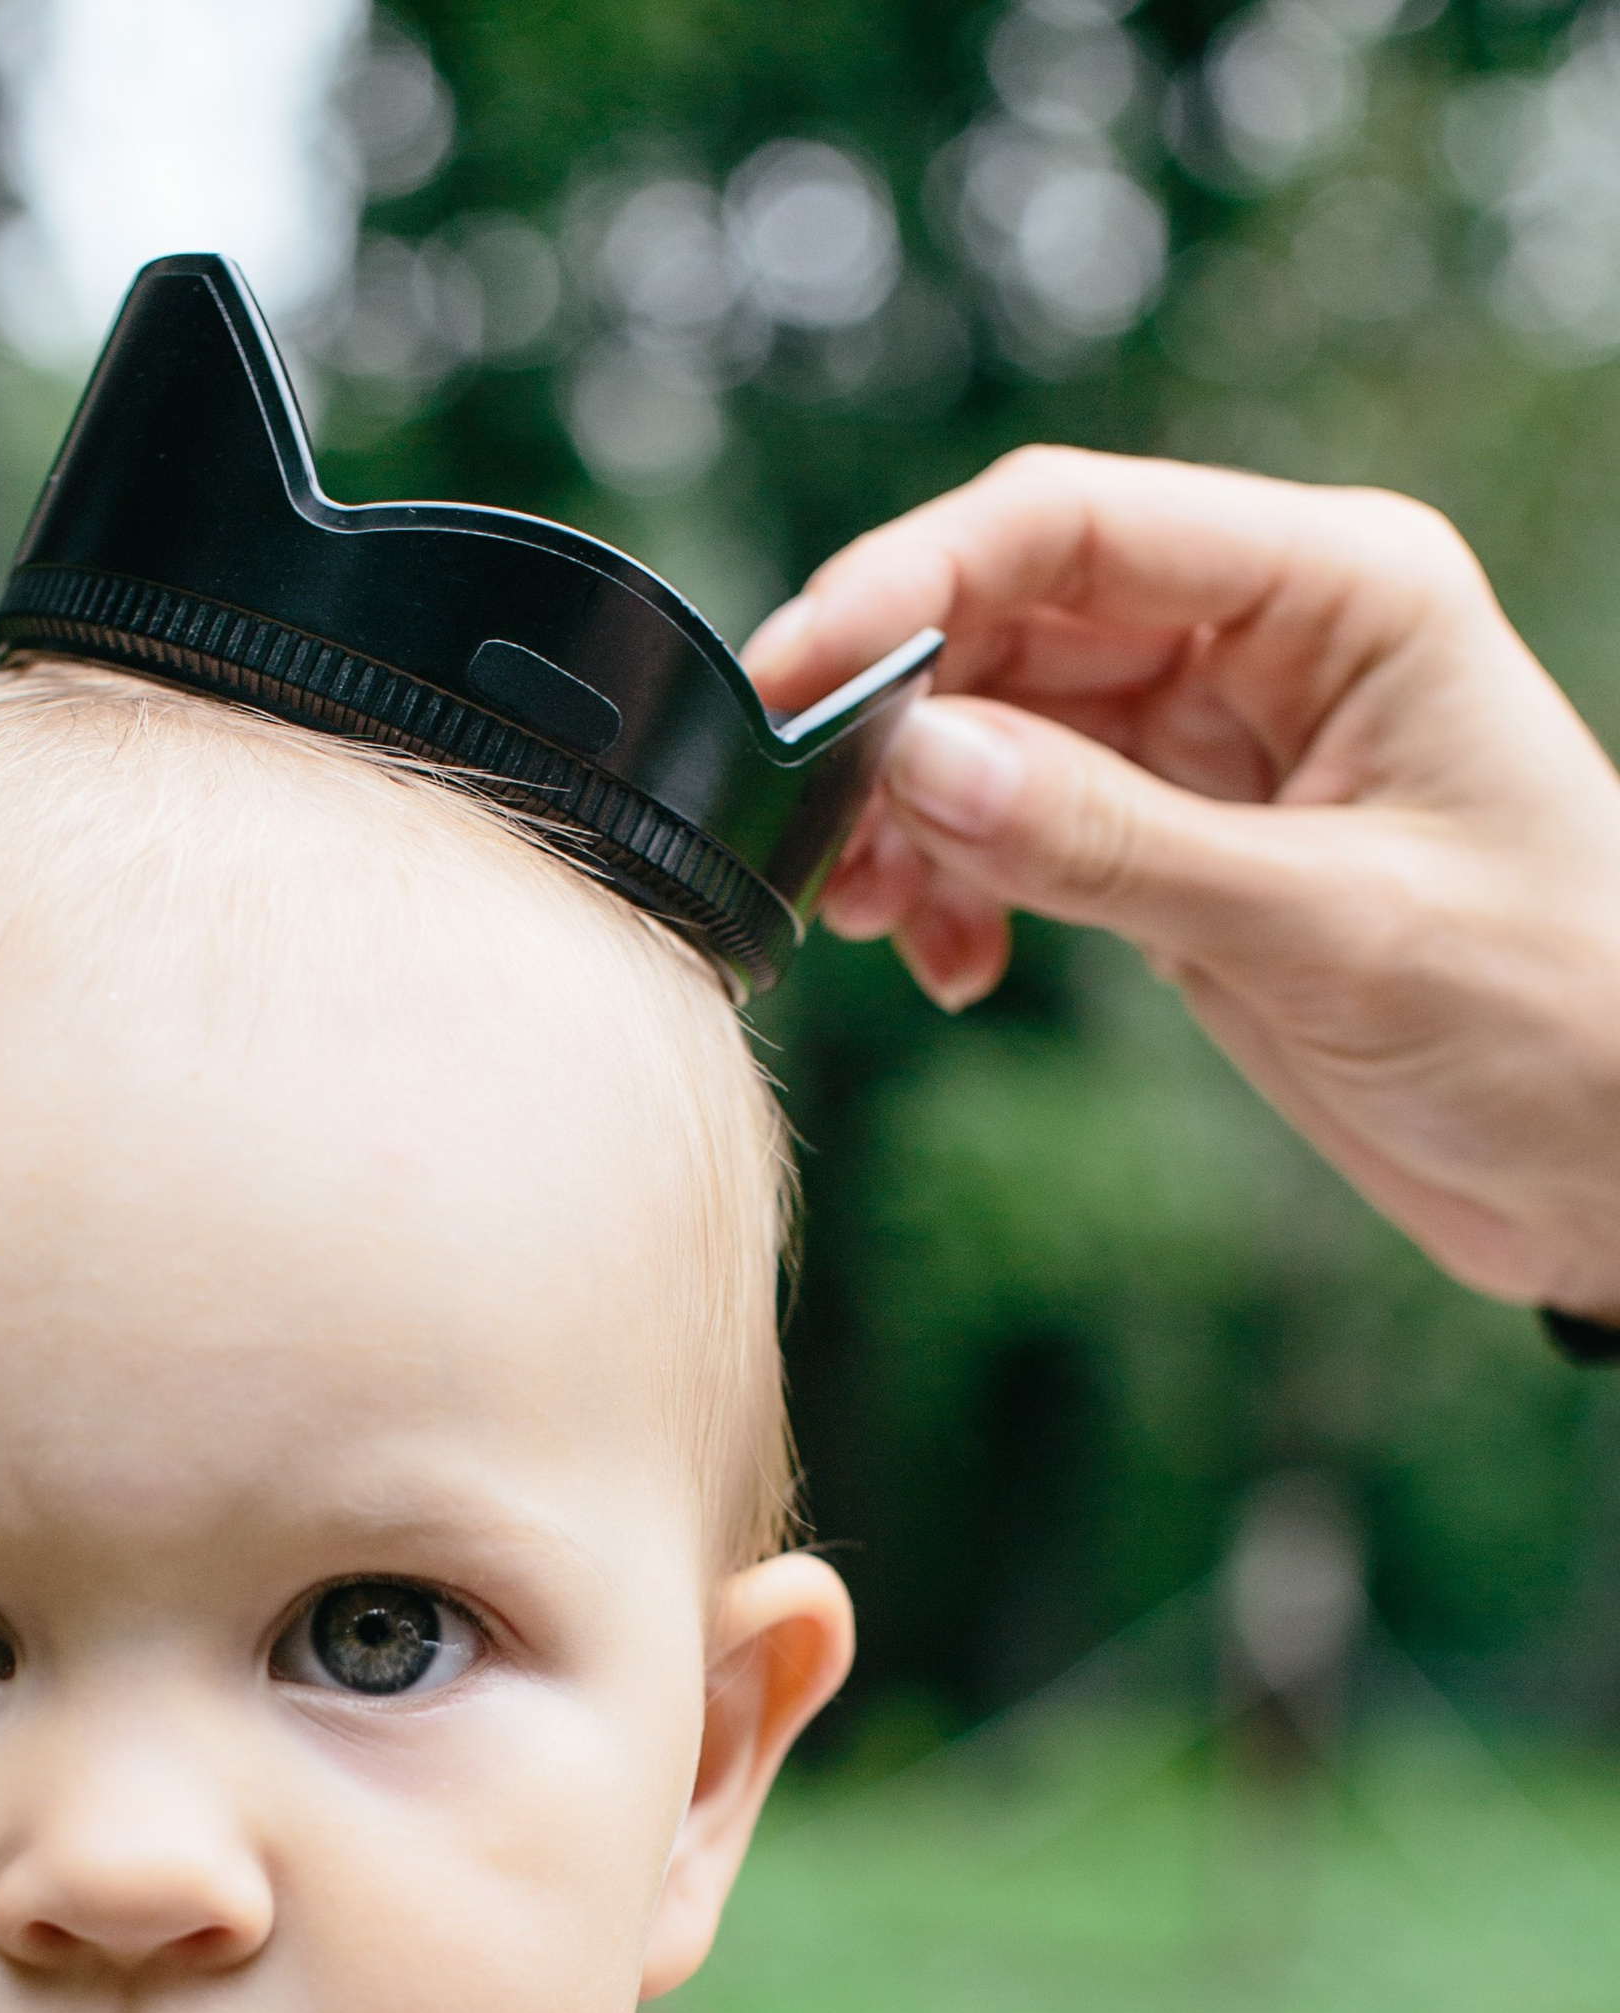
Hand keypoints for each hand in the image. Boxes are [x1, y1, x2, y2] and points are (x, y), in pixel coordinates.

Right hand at [745, 446, 1619, 1319]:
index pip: (1073, 527)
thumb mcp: (1328, 929)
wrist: (1615, 1160)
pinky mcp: (1186, 852)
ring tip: (879, 922)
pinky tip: (955, 967)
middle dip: (897, 723)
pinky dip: (962, 890)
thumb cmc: (1553, 1014)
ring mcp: (1218, 748)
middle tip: (812, 838)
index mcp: (1336, 590)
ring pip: (998, 733)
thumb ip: (1114, 846)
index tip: (799, 678)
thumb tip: (921, 765)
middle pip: (1012, 621)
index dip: (913, 583)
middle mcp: (1266, 642)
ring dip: (914, 821)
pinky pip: (1025, 833)